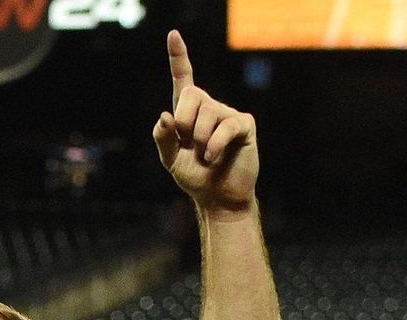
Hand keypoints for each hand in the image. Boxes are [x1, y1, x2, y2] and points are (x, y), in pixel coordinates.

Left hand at [153, 30, 258, 217]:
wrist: (217, 197)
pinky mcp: (244, 124)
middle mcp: (209, 107)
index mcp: (188, 112)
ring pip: (205, 115)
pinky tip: (213, 157)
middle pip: (190, 95)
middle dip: (183, 123)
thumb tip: (165, 115)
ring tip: (205, 154)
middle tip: (189, 144)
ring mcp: (227, 114)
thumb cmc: (195, 176)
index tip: (173, 34)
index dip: (178, 57)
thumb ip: (162, 137)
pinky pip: (224, 126)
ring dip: (198, 141)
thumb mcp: (170, 159)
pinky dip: (213, 145)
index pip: (183, 79)